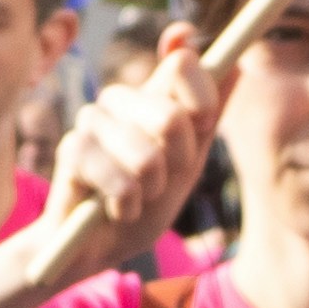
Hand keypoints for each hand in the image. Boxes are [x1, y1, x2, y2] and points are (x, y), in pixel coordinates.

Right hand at [47, 30, 219, 263]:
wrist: (99, 245)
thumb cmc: (146, 202)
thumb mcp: (190, 161)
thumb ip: (209, 114)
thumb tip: (237, 65)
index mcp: (151, 95)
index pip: (183, 62)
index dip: (203, 98)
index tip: (203, 124)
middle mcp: (120, 99)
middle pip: (172, 117)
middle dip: (177, 162)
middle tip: (160, 180)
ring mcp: (91, 121)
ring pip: (148, 156)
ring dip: (150, 190)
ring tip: (134, 197)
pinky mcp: (71, 150)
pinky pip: (121, 182)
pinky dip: (127, 206)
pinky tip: (113, 209)